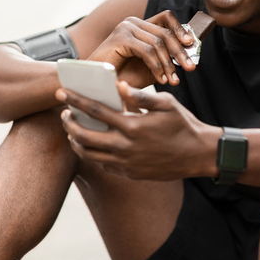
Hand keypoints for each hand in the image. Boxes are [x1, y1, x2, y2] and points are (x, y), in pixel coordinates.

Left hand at [56, 81, 219, 180]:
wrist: (198, 155)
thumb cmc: (182, 124)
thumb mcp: (165, 103)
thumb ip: (139, 96)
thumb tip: (118, 85)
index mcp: (132, 127)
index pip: (95, 111)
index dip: (75, 100)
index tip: (61, 93)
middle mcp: (125, 148)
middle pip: (83, 137)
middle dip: (68, 123)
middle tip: (63, 113)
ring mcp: (126, 164)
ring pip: (89, 154)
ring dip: (76, 141)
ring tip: (73, 129)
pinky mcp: (129, 174)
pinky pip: (103, 164)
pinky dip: (93, 153)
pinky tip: (93, 142)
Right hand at [87, 11, 196, 88]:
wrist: (96, 82)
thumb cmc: (122, 75)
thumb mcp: (149, 66)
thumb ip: (165, 59)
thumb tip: (186, 58)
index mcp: (140, 25)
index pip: (166, 18)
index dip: (181, 29)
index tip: (191, 44)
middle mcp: (133, 22)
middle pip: (165, 32)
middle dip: (180, 52)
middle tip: (191, 68)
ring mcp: (126, 27)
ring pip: (158, 42)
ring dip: (169, 63)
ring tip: (173, 80)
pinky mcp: (120, 37)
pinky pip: (147, 50)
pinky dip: (157, 66)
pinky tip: (161, 79)